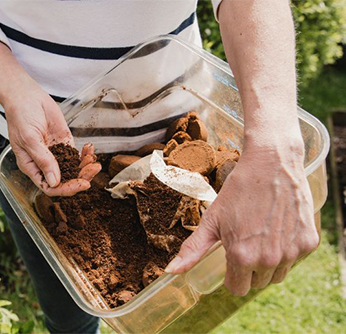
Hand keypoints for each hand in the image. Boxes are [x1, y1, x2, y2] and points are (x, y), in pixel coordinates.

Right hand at [3, 82, 100, 196]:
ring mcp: (55, 153)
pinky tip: (90, 149)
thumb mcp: (29, 139)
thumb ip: (43, 160)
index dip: (65, 189)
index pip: (49, 186)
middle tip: (93, 170)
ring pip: (73, 169)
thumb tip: (54, 182)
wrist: (26, 96)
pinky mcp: (64, 143)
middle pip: (64, 180)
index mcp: (31, 166)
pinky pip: (76, 155)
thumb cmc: (20, 116)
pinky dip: (85, 154)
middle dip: (80, 177)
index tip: (81, 184)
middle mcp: (44, 163)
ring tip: (94, 160)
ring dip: (85, 167)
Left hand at [164, 138, 318, 295]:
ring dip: (269, 263)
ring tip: (261, 236)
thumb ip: (193, 249)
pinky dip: (287, 250)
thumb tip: (171, 272)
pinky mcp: (309, 243)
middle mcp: (268, 259)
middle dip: (249, 269)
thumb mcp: (212, 220)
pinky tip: (278, 229)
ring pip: (277, 275)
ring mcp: (291, 252)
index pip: (237, 288)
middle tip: (246, 241)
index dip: (231, 275)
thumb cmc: (238, 191)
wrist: (272, 164)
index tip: (231, 258)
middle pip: (257, 283)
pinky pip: (295, 259)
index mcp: (242, 257)